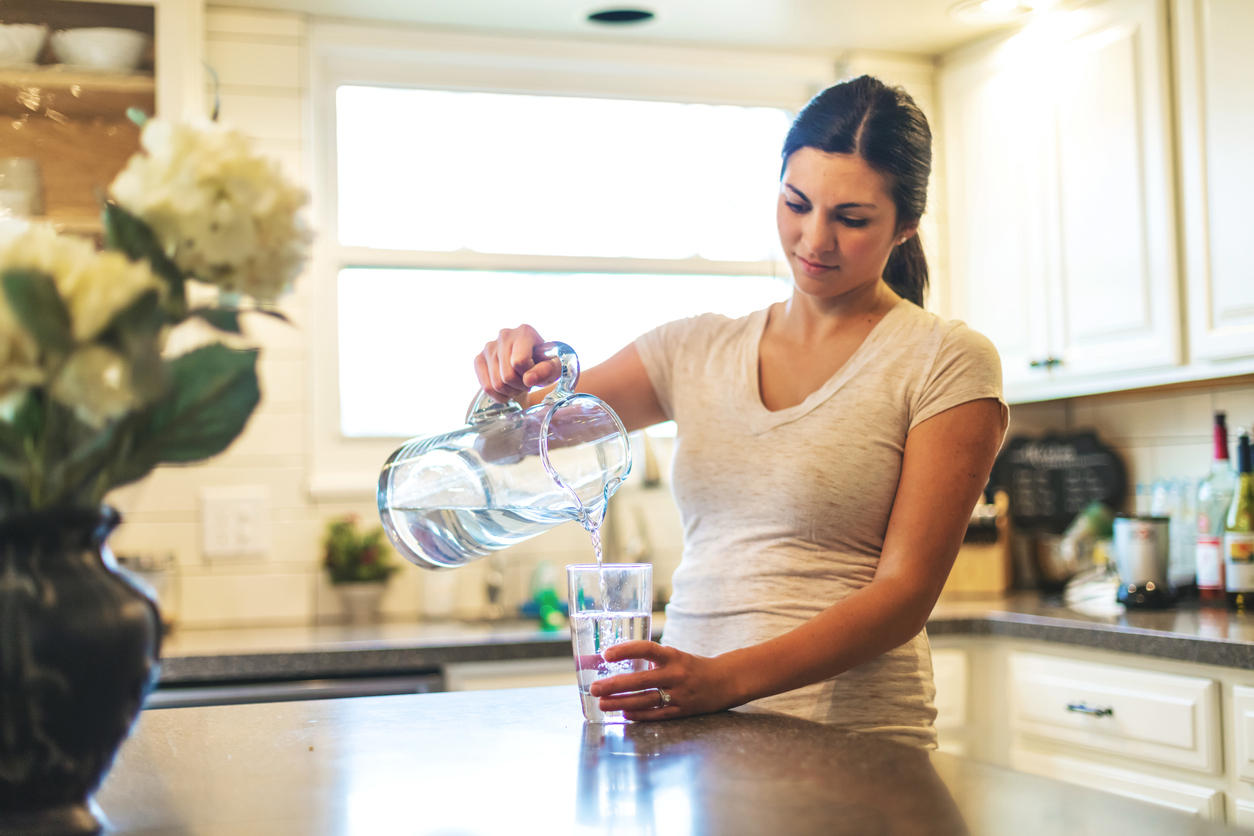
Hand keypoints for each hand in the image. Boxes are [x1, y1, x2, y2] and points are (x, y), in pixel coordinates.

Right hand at [473, 324, 561, 403]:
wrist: (532, 361)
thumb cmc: (544, 363)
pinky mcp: (479, 359)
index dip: (529, 375)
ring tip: (518, 385)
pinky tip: (507, 392)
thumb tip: (528, 379)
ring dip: (511, 392)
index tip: (535, 373)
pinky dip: (499, 396)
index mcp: (524, 332)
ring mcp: (489, 347)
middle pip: (507, 376)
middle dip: (521, 386)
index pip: (520, 362)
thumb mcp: (552, 367)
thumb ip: (545, 371)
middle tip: (527, 384)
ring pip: (497, 384)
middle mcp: (504, 335)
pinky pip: (486, 387)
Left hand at [589, 641, 741, 720]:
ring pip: (646, 700)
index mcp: (673, 656)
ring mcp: (679, 694)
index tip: (606, 654)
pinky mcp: (682, 711)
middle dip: (615, 685)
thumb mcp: (673, 656)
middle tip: (595, 688)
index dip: (626, 650)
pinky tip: (623, 713)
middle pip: (641, 680)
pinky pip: (657, 714)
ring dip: (621, 703)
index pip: (647, 649)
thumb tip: (612, 662)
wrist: (725, 681)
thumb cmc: (691, 666)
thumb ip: (648, 660)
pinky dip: (639, 715)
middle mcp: (676, 674)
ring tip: (602, 703)